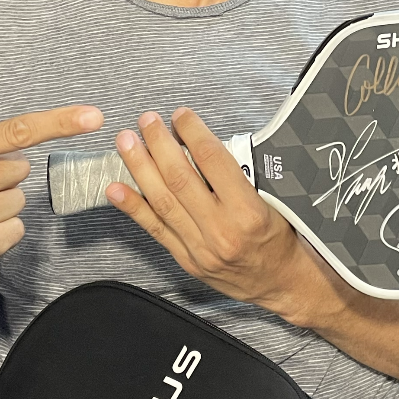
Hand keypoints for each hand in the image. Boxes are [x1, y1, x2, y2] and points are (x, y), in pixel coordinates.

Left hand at [105, 106, 303, 311]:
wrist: (282, 283)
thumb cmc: (281, 239)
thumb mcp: (275, 200)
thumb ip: (242, 174)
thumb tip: (205, 143)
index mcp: (248, 211)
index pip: (213, 160)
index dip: (192, 132)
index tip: (181, 116)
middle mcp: (222, 230)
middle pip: (180, 178)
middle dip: (159, 144)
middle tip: (147, 121)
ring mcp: (200, 248)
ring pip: (162, 201)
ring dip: (140, 168)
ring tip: (126, 143)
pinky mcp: (187, 260)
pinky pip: (155, 229)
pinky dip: (133, 207)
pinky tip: (115, 189)